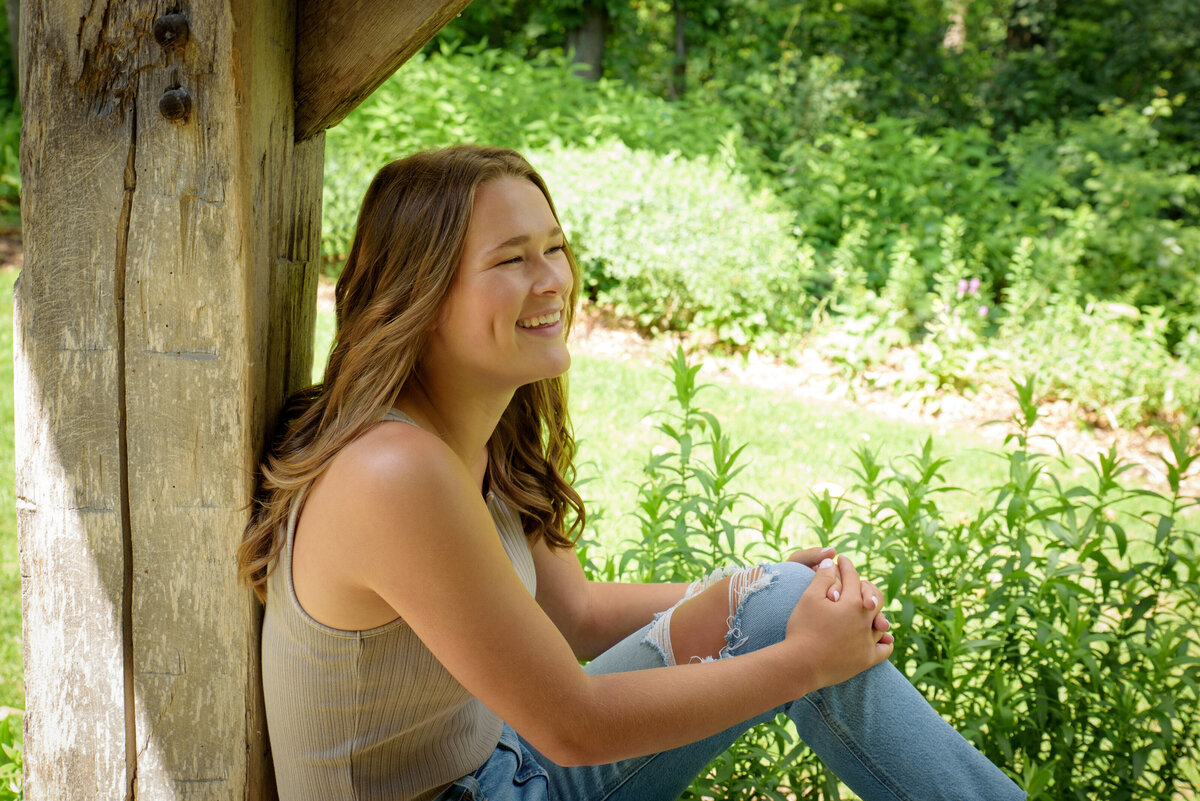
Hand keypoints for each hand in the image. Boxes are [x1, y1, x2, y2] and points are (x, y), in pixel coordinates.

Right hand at [783, 556, 892, 692]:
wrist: (800, 664)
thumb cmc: (803, 628)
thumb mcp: (809, 598)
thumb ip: (823, 578)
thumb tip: (831, 561)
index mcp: (852, 602)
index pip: (853, 577)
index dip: (846, 566)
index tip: (842, 559)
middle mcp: (866, 620)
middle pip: (874, 597)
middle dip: (864, 586)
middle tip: (855, 582)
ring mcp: (868, 641)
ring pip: (880, 622)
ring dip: (875, 612)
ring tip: (867, 607)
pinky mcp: (867, 660)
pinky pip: (884, 648)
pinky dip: (884, 640)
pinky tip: (881, 636)